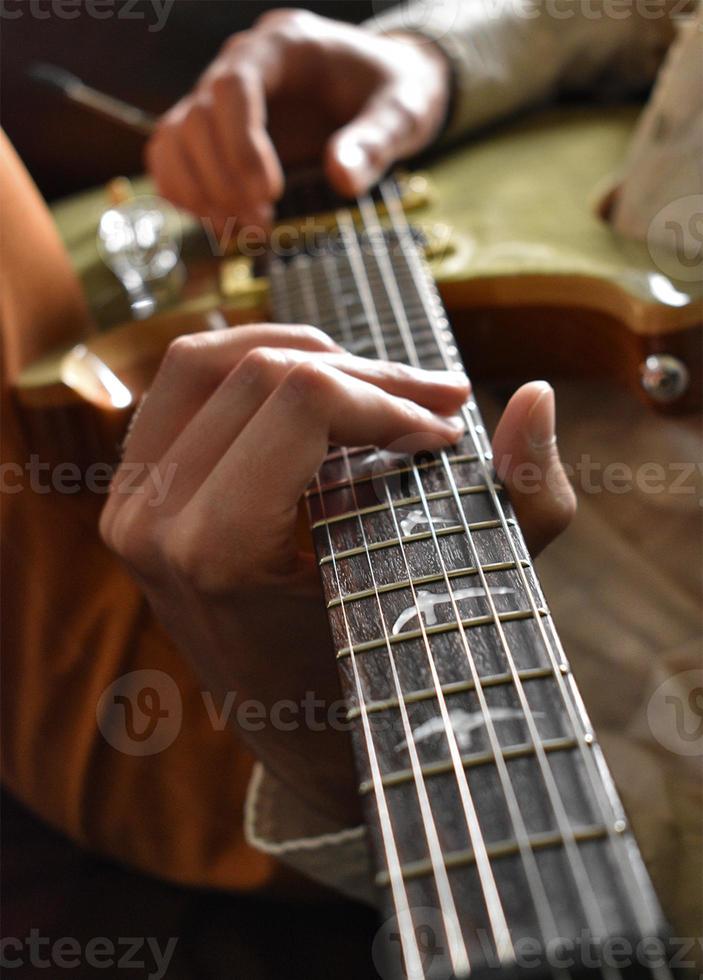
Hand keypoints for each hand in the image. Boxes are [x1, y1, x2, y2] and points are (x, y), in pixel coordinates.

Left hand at [100, 325, 574, 825]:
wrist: (295, 734)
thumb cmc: (378, 682)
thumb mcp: (459, 601)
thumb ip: (523, 504)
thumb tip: (539, 395)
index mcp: (213, 555)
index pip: (300, 402)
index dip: (389, 400)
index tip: (449, 434)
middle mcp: (152, 524)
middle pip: (263, 373)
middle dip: (367, 377)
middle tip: (435, 405)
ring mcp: (128, 504)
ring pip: (210, 360)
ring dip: (307, 354)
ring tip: (376, 386)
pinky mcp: (131, 490)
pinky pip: (181, 386)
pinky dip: (252, 362)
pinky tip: (315, 383)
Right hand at [146, 10, 450, 230]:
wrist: (383, 91)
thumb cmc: (393, 94)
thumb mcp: (403, 114)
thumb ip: (375, 143)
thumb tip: (342, 179)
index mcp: (284, 44)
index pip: (234, 84)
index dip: (241, 142)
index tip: (269, 192)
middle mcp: (241, 63)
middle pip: (198, 116)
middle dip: (223, 180)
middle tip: (261, 224)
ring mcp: (220, 96)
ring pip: (175, 138)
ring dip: (199, 192)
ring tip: (244, 229)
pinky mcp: (215, 130)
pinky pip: (172, 156)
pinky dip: (186, 194)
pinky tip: (223, 223)